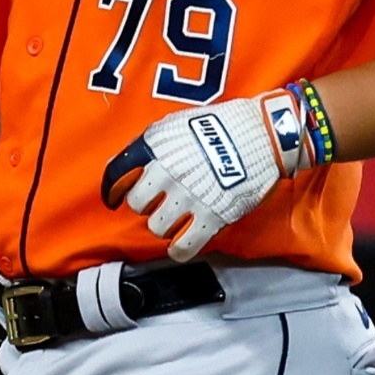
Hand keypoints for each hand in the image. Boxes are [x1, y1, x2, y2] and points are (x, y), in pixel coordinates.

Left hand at [100, 88, 318, 261]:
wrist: (262, 134)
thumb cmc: (221, 124)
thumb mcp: (178, 124)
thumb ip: (153, 144)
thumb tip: (129, 163)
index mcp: (156, 147)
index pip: (118, 173)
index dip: (112, 190)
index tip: (114, 198)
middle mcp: (167, 173)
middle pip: (137, 204)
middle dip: (146, 206)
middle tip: (158, 203)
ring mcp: (188, 197)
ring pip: (157, 227)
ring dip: (164, 226)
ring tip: (176, 219)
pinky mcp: (211, 217)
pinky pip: (182, 247)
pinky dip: (178, 250)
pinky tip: (181, 245)